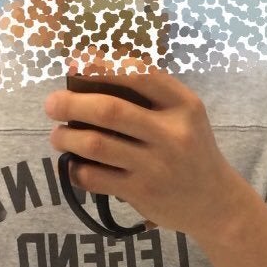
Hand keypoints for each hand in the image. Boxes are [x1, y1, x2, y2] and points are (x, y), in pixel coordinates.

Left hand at [44, 46, 248, 238]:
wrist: (215, 201)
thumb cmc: (190, 149)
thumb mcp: (184, 115)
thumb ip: (149, 95)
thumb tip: (90, 71)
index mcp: (183, 105)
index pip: (138, 74)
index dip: (100, 67)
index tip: (76, 64)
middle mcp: (172, 133)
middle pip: (109, 110)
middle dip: (70, 103)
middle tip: (51, 104)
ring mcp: (157, 166)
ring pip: (95, 145)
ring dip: (67, 137)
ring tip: (58, 135)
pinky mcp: (142, 193)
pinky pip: (95, 177)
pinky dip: (76, 169)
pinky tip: (74, 164)